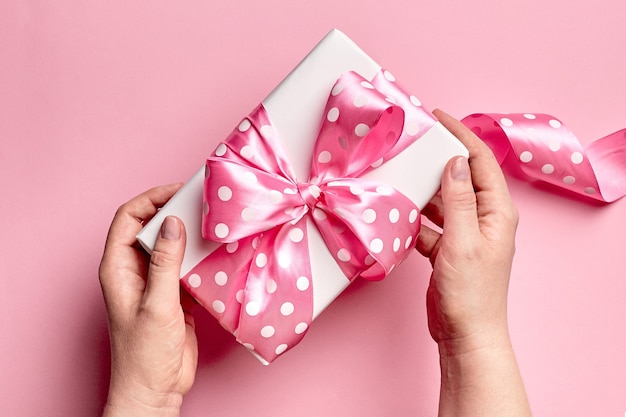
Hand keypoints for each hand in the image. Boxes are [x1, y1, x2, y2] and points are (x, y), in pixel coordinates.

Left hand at [99, 184, 197, 416]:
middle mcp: (134, 270)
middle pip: (150, 226)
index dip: (151, 199)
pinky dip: (199, 255)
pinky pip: (184, 264)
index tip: (178, 191)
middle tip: (200, 202)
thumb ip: (165, 263)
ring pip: (170, 244)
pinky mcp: (173, 294)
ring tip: (211, 222)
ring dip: (188, 233)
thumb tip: (173, 223)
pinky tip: (216, 251)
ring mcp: (155, 282)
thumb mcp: (157, 305)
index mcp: (118, 268)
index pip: (129, 218)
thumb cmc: (145, 354)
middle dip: (173, 210)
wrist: (157, 388)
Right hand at [416, 110, 530, 415]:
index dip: (461, 136)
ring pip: (442, 201)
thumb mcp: (463, 241)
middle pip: (459, 178)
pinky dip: (415, 219)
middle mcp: (482, 219)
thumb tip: (454, 162)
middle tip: (414, 144)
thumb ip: (458, 200)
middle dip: (437, 160)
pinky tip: (398, 216)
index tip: (439, 118)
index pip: (479, 162)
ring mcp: (464, 234)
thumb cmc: (471, 293)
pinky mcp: (447, 249)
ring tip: (401, 175)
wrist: (464, 334)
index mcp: (496, 212)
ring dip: (423, 190)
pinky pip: (430, 224)